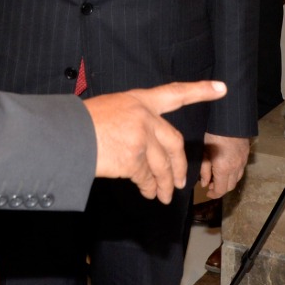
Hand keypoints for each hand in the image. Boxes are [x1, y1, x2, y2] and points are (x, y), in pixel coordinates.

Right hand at [86, 80, 226, 203]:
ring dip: (165, 184)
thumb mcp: (110, 108)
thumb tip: (146, 147)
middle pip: (175, 143)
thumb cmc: (79, 123)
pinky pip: (147, 178)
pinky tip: (148, 193)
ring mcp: (141, 137)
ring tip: (163, 196)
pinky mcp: (134, 158)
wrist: (63, 135)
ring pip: (163, 165)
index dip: (200, 91)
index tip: (221, 89)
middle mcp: (144, 116)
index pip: (175, 93)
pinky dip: (149, 187)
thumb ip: (133, 121)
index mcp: (139, 99)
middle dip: (179, 165)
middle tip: (181, 182)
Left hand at [198, 133, 251, 198]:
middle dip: (220, 189)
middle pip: (230, 187)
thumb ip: (204, 171)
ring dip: (228, 181)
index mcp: (223, 169)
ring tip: (218, 176)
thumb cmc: (213, 134)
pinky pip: (241, 170)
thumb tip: (205, 184)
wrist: (229, 120)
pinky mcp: (246, 155)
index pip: (221, 190)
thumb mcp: (204, 152)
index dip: (213, 194)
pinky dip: (234, 173)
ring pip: (237, 179)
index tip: (207, 193)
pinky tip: (226, 166)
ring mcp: (243, 162)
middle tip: (211, 184)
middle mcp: (235, 168)